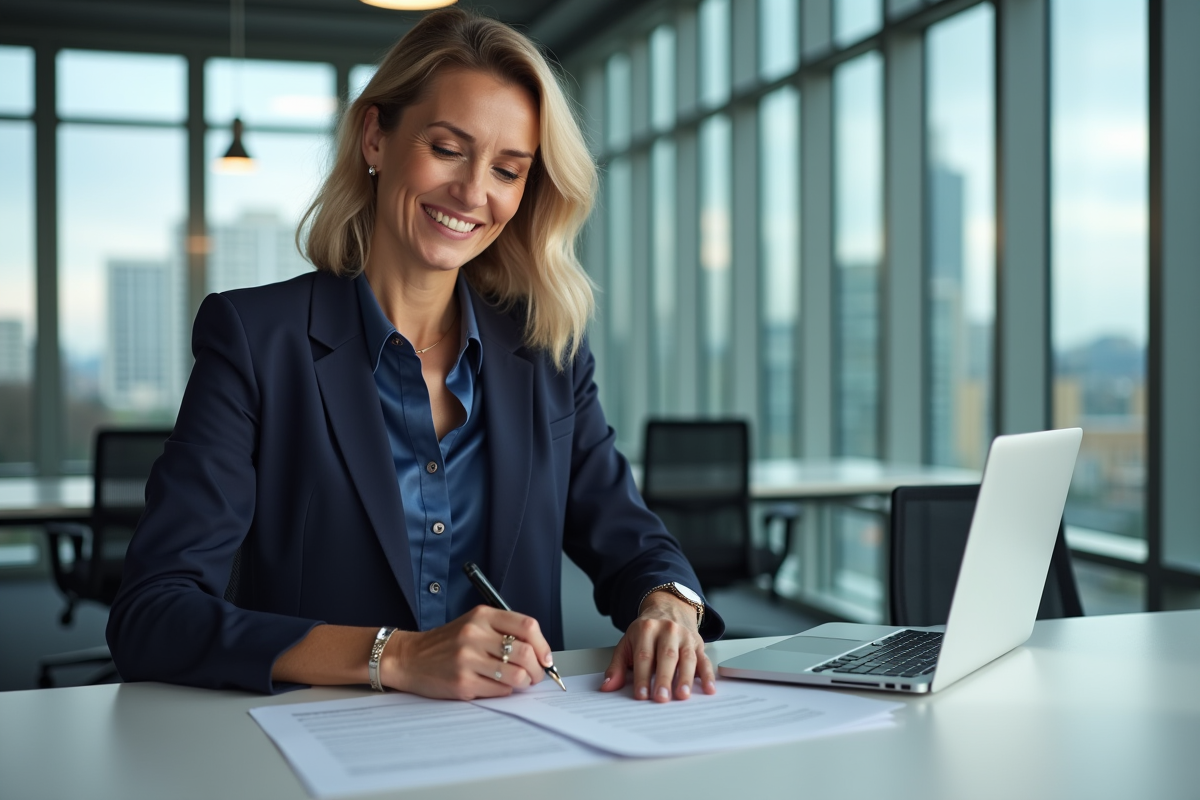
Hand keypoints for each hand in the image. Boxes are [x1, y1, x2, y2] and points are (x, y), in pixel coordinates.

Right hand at [383, 606, 554, 699]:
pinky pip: (500, 690)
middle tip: (536, 675)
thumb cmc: (447, 643)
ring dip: (525, 682)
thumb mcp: (474, 624)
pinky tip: (497, 685)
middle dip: (538, 669)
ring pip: (517, 675)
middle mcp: (475, 634)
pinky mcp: (462, 683)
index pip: (527, 625)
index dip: (543, 644)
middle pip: (526, 652)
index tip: (546, 657)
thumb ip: (504, 631)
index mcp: (482, 616)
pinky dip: (505, 691)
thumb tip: (540, 653)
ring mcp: (468, 659)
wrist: (410, 658)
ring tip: (521, 682)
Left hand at [600, 591, 715, 701]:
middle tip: (661, 698)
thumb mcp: (627, 642)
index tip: (641, 695)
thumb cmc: (646, 630)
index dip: (642, 677)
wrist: (668, 607)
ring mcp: (685, 637)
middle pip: (666, 656)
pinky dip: (708, 675)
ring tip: (682, 695)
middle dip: (664, 678)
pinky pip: (705, 659)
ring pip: (687, 658)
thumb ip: (617, 666)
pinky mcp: (698, 644)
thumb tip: (607, 687)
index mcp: (646, 630)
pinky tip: (708, 689)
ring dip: (686, 678)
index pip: (644, 655)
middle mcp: (668, 631)